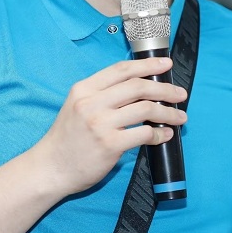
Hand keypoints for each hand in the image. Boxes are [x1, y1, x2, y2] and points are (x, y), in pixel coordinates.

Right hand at [35, 57, 187, 195]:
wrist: (50, 168)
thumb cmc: (67, 139)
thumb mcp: (77, 106)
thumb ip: (101, 95)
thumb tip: (139, 89)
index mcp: (84, 89)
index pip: (121, 69)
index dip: (147, 65)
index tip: (166, 64)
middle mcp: (91, 103)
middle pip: (138, 86)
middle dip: (165, 89)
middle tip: (180, 94)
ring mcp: (100, 124)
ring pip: (145, 109)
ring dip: (168, 112)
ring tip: (180, 117)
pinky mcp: (110, 145)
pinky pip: (144, 134)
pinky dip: (159, 134)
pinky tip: (164, 135)